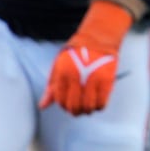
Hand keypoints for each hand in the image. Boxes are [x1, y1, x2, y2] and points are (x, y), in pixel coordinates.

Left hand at [40, 0, 133, 115]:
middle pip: (74, 106)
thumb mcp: (58, 67)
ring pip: (88, 106)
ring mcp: (93, 79)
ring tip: (87, 108)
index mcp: (62, 73)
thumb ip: (51, 87)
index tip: (67, 106)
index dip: (63, 106)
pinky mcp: (107, 80)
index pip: (60, 100)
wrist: (96, 39)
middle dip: (75, 111)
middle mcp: (77, 77)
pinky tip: (97, 104)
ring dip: (87, 110)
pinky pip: (102, 102)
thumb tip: (42, 106)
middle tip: (77, 110)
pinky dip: (99, 107)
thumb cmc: (75, 54)